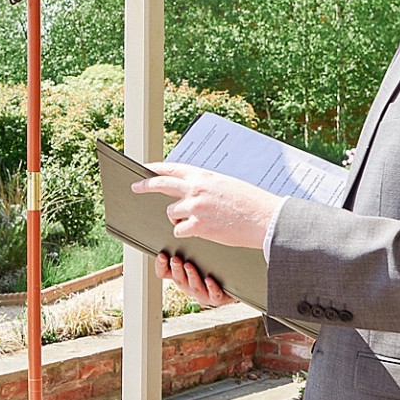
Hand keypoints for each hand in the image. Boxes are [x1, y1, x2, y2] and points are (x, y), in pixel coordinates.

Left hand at [130, 163, 282, 249]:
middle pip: (160, 184)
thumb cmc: (250, 203)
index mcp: (204, 175)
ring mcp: (195, 206)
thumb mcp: (226, 184)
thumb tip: (190, 190)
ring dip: (178, 218)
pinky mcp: (198, 225)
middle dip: (144, 185)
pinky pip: (179, 229)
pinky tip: (202, 231)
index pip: (173, 167)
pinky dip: (186, 232)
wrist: (265, 219)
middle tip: (134, 186)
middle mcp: (196, 188)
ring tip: (198, 221)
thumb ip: (206, 185)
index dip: (156, 167)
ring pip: (171, 213)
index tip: (144, 167)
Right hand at [155, 252, 235, 307]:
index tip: (162, 255)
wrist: (233, 281)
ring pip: (194, 288)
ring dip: (190, 276)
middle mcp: (189, 286)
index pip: (164, 273)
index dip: (160, 266)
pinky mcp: (218, 298)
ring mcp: (203, 293)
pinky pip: (214, 296)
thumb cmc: (211, 265)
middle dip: (176, 269)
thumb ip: (187, 246)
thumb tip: (182, 226)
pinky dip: (211, 288)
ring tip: (189, 265)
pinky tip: (209, 279)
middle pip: (179, 280)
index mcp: (182, 276)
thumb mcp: (196, 255)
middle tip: (175, 259)